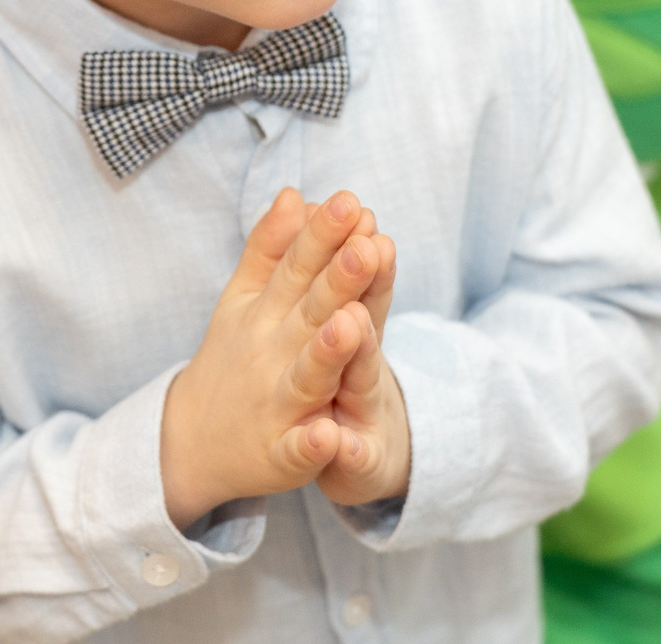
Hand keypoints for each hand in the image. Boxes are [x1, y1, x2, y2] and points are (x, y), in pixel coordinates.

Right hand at [159, 188, 378, 527]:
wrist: (192, 440)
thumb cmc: (233, 358)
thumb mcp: (243, 298)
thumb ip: (271, 247)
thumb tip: (295, 192)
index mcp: (266, 311)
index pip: (299, 266)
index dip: (324, 236)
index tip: (351, 202)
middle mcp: (270, 351)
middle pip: (310, 311)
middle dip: (338, 279)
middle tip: (366, 244)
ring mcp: (276, 402)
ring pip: (307, 374)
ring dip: (328, 351)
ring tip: (350, 324)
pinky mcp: (281, 453)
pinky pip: (299, 449)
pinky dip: (313, 444)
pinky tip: (330, 436)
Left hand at [315, 227, 408, 507]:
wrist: (359, 460)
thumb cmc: (333, 379)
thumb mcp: (333, 324)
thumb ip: (319, 267)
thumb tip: (294, 199)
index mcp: (349, 331)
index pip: (354, 284)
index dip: (356, 252)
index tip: (361, 216)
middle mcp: (360, 366)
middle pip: (357, 320)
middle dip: (359, 285)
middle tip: (366, 246)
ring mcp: (359, 414)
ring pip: (358, 381)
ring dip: (355, 353)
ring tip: (352, 324)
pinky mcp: (353, 462)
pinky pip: (348, 457)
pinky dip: (339, 449)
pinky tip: (330, 439)